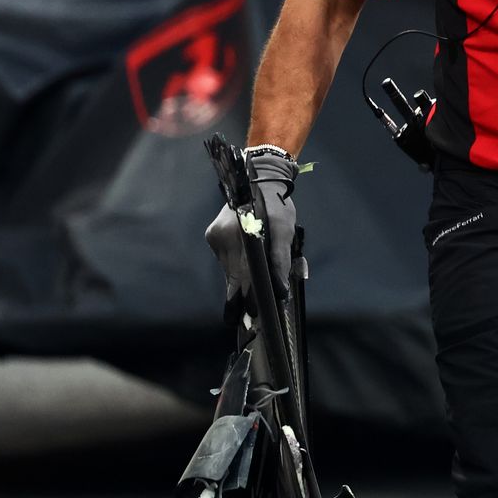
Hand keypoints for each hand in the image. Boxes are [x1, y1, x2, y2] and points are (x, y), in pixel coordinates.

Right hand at [204, 146, 299, 302]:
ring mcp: (214, 236)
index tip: (253, 314)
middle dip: (242, 297)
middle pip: (233, 275)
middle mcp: (222, 236)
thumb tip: (280, 290)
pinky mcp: (211, 236)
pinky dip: (234, 269)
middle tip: (249, 318)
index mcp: (240, 233)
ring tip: (246, 302)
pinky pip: (224, 261)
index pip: (244, 273)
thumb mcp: (286, 230)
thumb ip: (281, 260)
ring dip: (238, 283)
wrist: (259, 179)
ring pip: (227, 270)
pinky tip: (242, 273)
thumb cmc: (277, 206)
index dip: (249, 295)